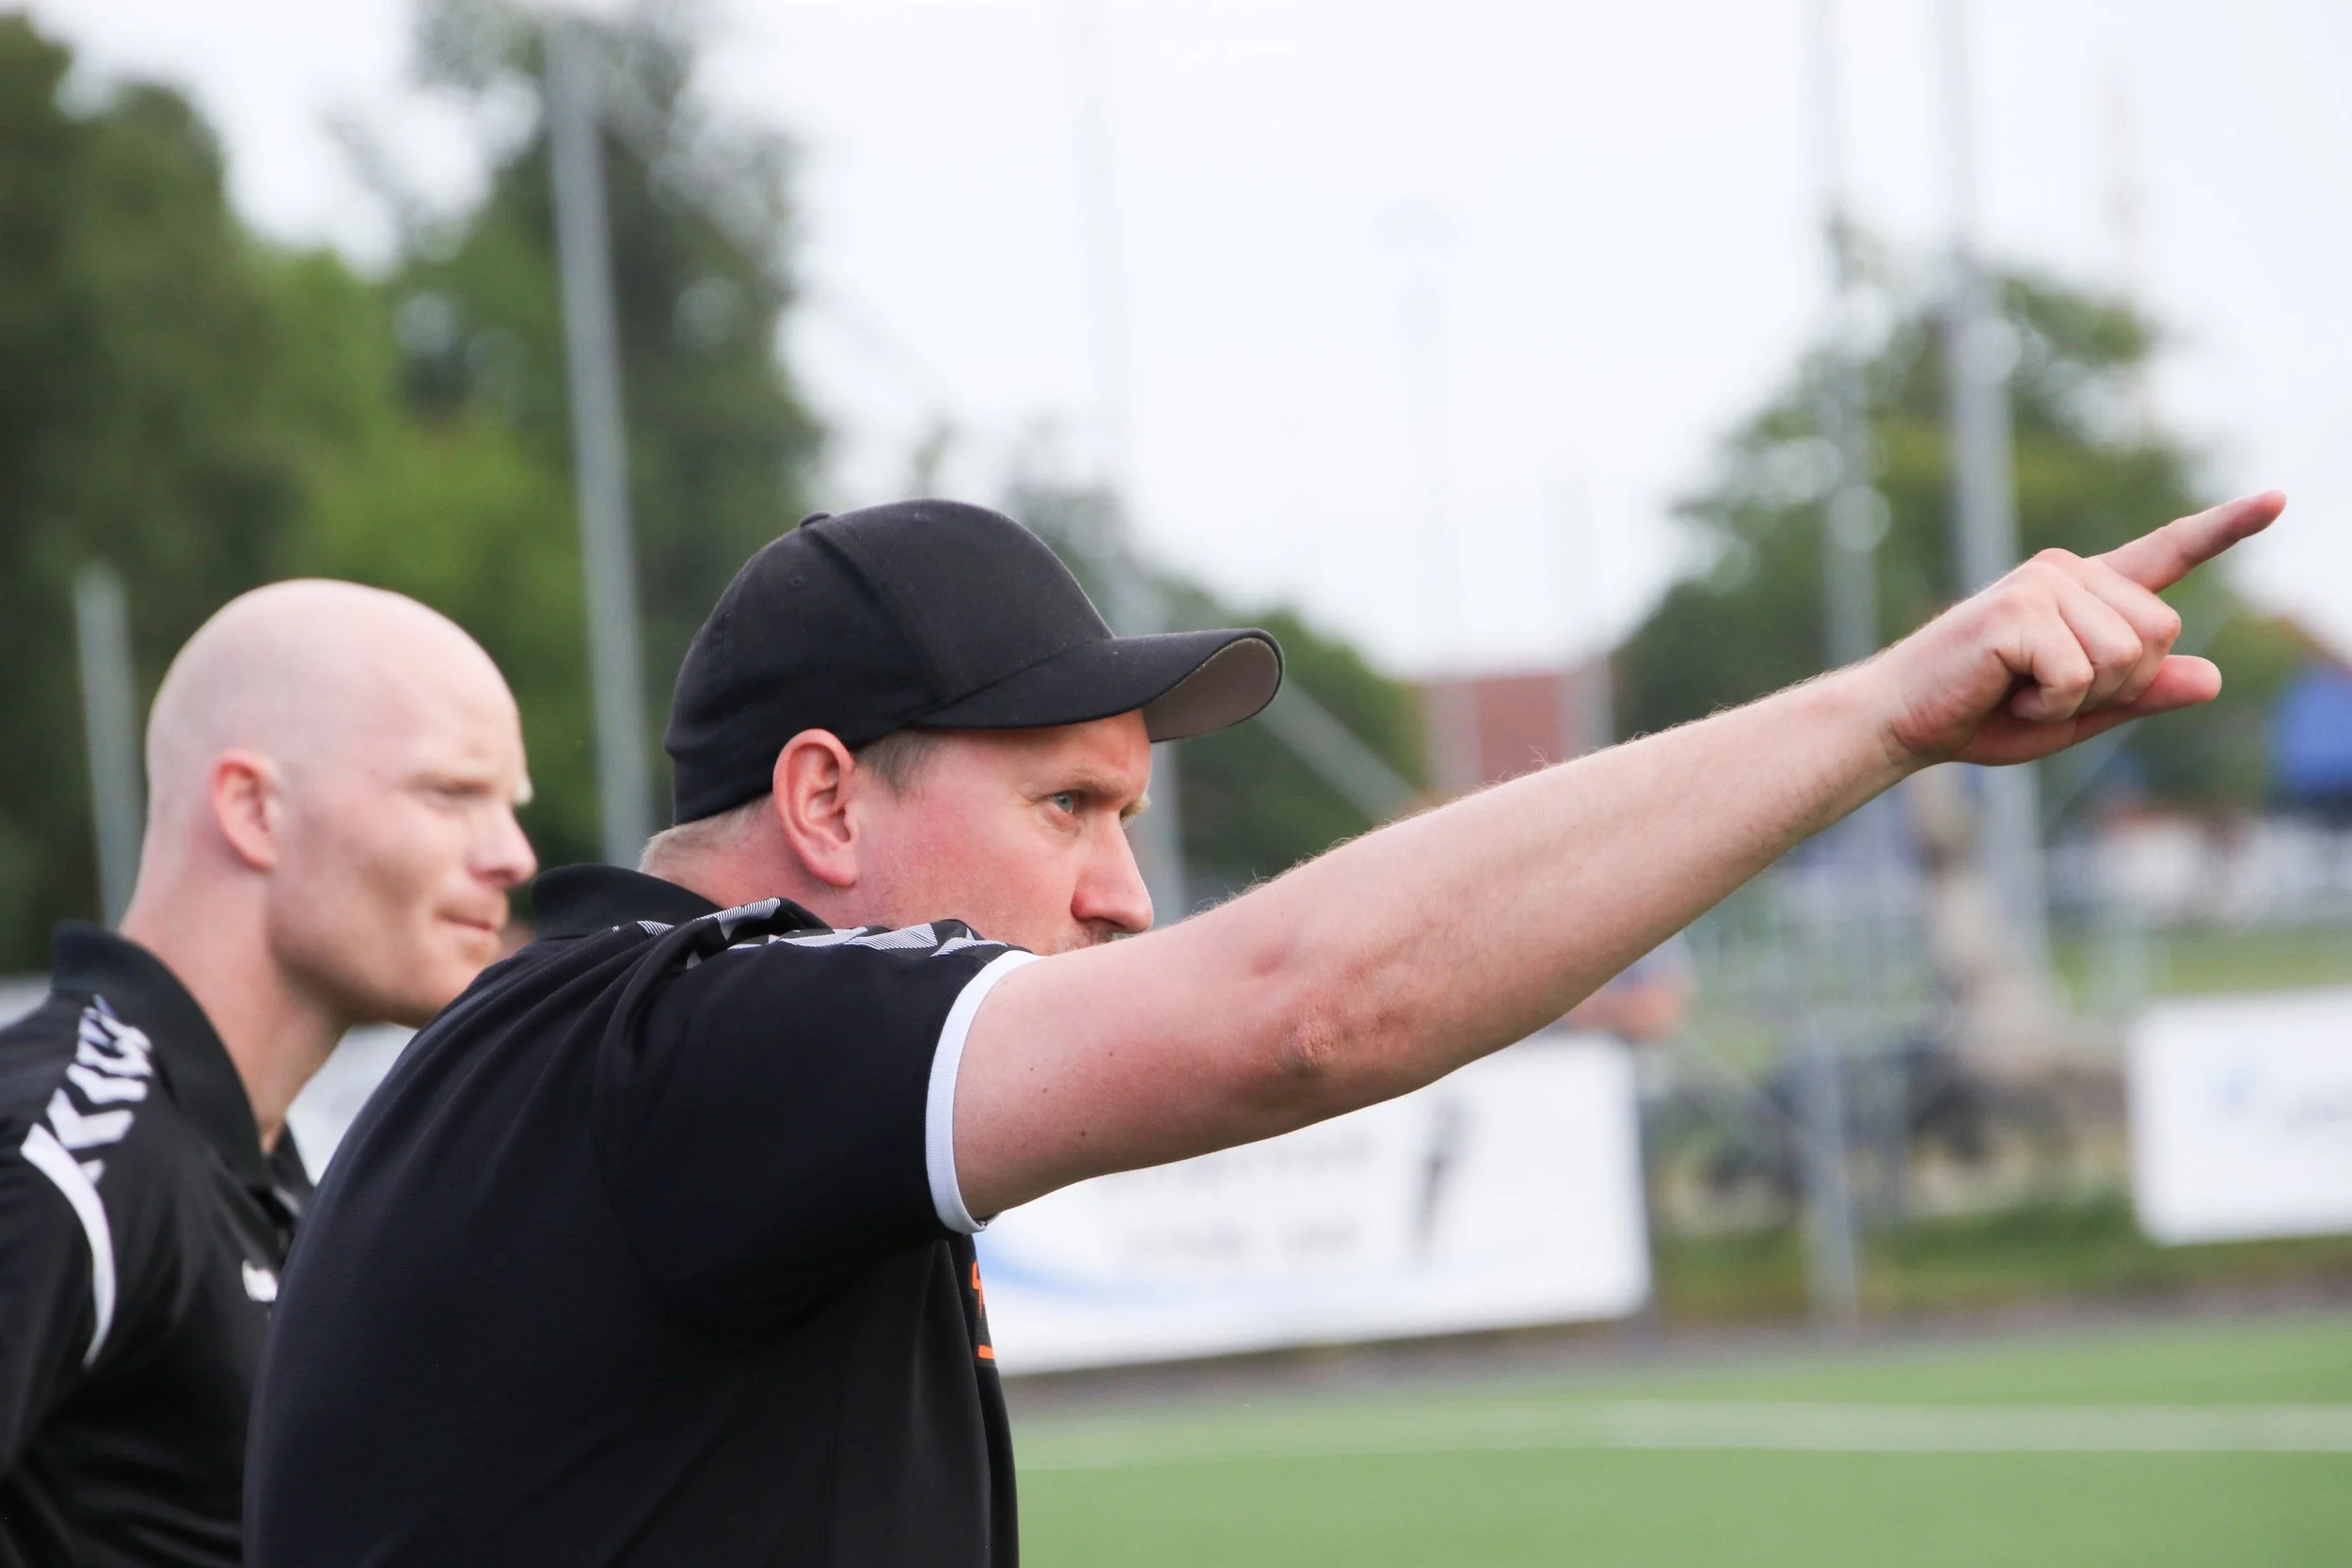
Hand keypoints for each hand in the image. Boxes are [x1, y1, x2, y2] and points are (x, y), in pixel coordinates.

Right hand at [1870, 491, 2284, 768]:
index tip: (2278, 500)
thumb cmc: (1979, 715)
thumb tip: (2213, 678)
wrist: (1900, 721)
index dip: (2225, 529)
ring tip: (2018, 690)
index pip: (2166, 553)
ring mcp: (2041, 584)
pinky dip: (2048, 704)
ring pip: (2125, 657)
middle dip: (2117, 685)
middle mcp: (2066, 573)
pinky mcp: (2017, 610)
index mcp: (2084, 592)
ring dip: (2078, 698)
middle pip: (2159, 634)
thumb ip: (2140, 695)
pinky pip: (2077, 674)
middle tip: (2045, 693)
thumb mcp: (2076, 713)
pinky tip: (2003, 692)